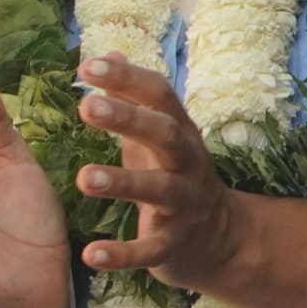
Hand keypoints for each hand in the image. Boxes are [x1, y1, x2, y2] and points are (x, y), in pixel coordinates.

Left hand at [73, 55, 243, 288]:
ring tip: (84, 178)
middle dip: (129, 119)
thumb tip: (108, 53)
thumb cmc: (175, 176)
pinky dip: (123, 254)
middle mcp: (187, 163)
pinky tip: (91, 254)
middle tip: (86, 106)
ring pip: (158, 190)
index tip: (88, 66)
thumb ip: (132, 98)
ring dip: (122, 182)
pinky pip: (149, 250)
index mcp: (179, 131)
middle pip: (164, 135)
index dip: (127, 79)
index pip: (159, 95)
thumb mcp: (159, 135)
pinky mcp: (175, 245)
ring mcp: (184, 204)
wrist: (221, 240)